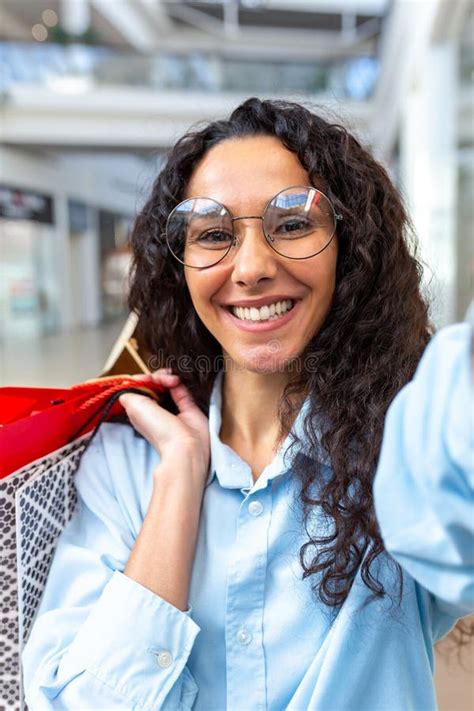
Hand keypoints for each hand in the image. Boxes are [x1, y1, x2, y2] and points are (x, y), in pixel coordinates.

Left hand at [119, 370, 209, 485]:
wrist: (184, 444)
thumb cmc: (158, 430)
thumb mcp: (133, 407)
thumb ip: (128, 393)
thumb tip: (129, 383)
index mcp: (141, 411)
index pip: (138, 389)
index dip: (140, 380)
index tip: (141, 378)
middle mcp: (156, 408)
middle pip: (152, 384)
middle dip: (154, 377)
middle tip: (156, 379)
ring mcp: (171, 405)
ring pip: (166, 383)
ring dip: (166, 377)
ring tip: (170, 381)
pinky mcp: (187, 403)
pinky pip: (180, 386)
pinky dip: (177, 381)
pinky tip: (176, 381)